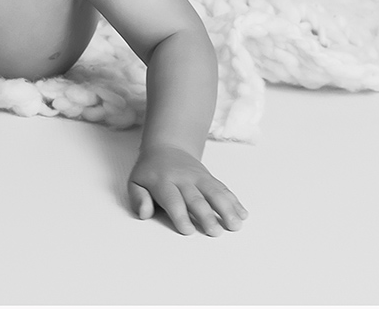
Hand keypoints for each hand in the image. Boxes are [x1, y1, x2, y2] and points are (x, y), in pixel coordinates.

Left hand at [127, 144, 246, 235]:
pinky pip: (223, 189)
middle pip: (196, 198)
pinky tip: (243, 214)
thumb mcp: (136, 182)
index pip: (172, 200)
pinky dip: (234, 201)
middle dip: (206, 215)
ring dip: (226, 208)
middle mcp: (183, 179)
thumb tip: (143, 213)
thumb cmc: (150, 171)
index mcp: (163, 182)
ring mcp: (199, 177)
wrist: (166, 147)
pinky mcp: (209, 178)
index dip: (180, 215)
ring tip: (235, 224)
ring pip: (214, 192)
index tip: (188, 230)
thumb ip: (138, 198)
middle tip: (214, 232)